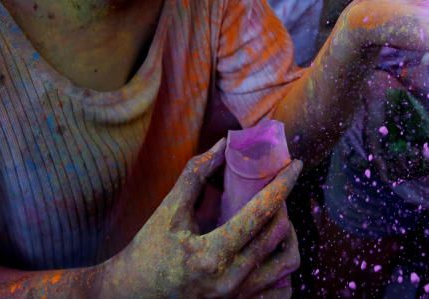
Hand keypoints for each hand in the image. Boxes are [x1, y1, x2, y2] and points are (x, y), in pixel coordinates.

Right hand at [102, 140, 302, 298]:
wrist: (133, 295)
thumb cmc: (148, 251)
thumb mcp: (169, 211)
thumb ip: (195, 175)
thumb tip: (222, 144)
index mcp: (212, 253)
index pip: (261, 212)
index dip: (282, 184)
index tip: (295, 165)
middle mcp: (230, 279)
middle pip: (278, 235)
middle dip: (284, 204)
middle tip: (277, 188)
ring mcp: (237, 297)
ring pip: (287, 264)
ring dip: (289, 238)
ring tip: (277, 220)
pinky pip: (280, 291)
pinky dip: (284, 269)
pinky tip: (273, 252)